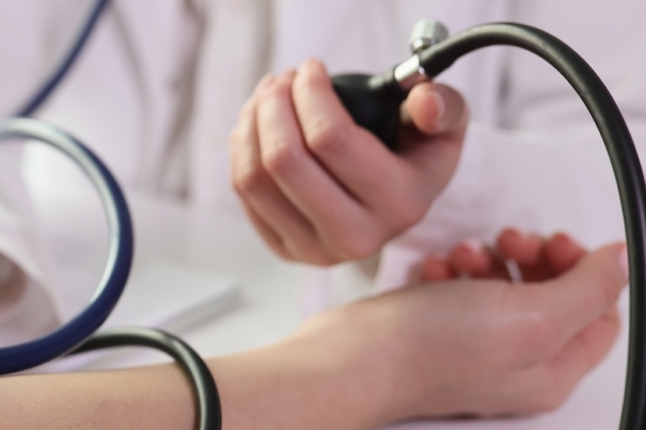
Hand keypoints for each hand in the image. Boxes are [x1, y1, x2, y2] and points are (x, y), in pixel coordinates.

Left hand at [231, 59, 468, 265]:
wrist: (395, 202)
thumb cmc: (416, 154)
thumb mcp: (444, 126)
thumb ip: (442, 106)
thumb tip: (424, 101)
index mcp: (399, 203)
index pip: (331, 139)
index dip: (310, 93)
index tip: (310, 67)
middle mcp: (356, 237)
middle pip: (285, 160)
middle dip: (273, 105)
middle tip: (282, 78)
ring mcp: (315, 250)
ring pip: (254, 177)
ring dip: (251, 123)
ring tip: (267, 96)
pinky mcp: (284, 249)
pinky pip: (244, 193)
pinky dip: (241, 149)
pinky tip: (258, 125)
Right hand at [297, 241, 625, 421]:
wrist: (355, 358)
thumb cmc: (432, 351)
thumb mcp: (534, 316)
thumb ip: (589, 288)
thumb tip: (620, 262)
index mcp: (550, 371)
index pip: (600, 315)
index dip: (585, 271)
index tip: (557, 244)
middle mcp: (516, 364)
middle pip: (551, 296)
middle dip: (533, 258)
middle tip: (512, 242)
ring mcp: (474, 348)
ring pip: (503, 288)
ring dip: (489, 259)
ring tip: (466, 255)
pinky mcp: (436, 332)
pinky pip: (459, 291)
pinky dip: (452, 271)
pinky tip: (437, 270)